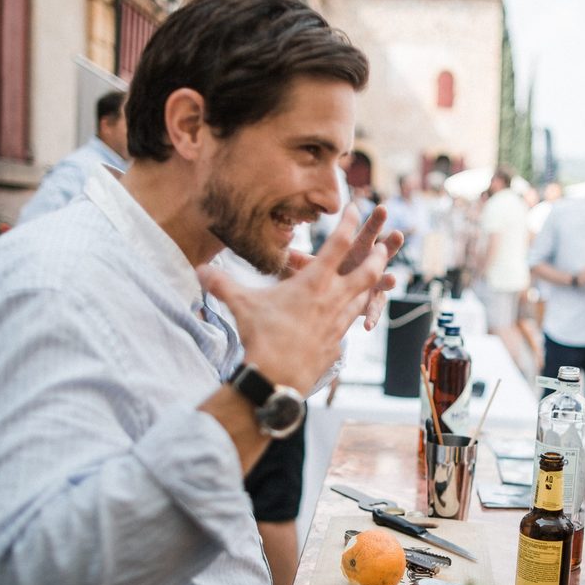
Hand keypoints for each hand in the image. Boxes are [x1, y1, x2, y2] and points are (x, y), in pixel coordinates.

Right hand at [200, 206, 389, 390]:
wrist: (277, 378)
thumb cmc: (261, 337)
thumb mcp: (241, 305)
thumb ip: (222, 284)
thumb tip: (198, 271)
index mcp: (314, 282)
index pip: (339, 243)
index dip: (350, 222)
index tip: (357, 207)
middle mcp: (333, 299)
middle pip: (368, 271)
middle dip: (380, 255)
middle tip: (386, 244)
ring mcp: (339, 322)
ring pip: (364, 296)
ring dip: (373, 284)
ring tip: (379, 276)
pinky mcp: (337, 342)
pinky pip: (351, 322)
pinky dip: (355, 313)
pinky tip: (350, 314)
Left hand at [283, 204, 403, 329]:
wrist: (334, 298)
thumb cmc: (326, 274)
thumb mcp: (312, 266)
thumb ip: (299, 259)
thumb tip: (280, 251)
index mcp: (356, 250)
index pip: (365, 233)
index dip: (370, 221)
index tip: (376, 208)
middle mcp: (368, 265)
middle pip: (382, 252)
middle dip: (390, 243)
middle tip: (397, 234)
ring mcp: (373, 284)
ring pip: (384, 281)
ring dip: (388, 280)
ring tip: (391, 279)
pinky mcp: (371, 303)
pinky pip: (373, 309)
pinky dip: (370, 315)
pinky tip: (367, 324)